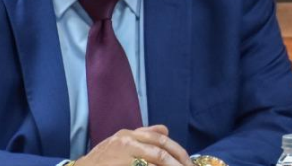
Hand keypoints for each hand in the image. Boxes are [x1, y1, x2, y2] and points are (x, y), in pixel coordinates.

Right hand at [76, 124, 194, 165]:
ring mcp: (125, 156)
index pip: (159, 139)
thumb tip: (165, 130)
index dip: (178, 152)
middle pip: (161, 151)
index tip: (189, 163)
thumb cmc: (103, 160)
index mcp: (129, 134)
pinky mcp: (125, 165)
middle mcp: (127, 142)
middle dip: (179, 162)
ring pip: (157, 160)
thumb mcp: (121, 142)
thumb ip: (143, 135)